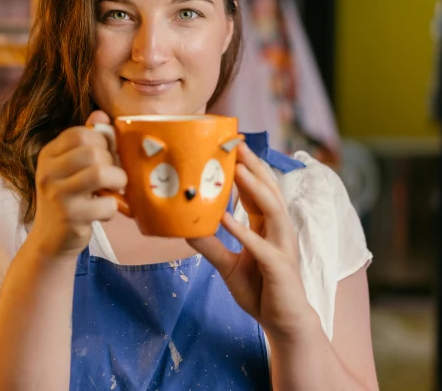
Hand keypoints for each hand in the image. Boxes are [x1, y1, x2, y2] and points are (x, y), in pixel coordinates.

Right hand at [29, 111, 126, 259]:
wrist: (50, 240)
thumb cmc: (67, 199)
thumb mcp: (69, 168)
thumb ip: (86, 141)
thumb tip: (101, 115)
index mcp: (48, 155)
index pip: (80, 132)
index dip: (102, 140)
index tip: (107, 155)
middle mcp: (48, 172)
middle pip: (92, 152)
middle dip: (112, 162)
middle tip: (114, 175)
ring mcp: (57, 195)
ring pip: (100, 173)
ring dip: (117, 181)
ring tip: (116, 189)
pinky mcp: (70, 217)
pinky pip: (106, 204)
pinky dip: (112, 208)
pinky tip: (104, 211)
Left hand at [188, 143, 316, 341]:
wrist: (282, 323)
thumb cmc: (260, 290)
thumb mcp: (227, 264)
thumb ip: (210, 245)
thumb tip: (184, 227)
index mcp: (267, 227)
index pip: (257, 191)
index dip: (246, 168)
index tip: (230, 146)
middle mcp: (278, 231)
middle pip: (268, 190)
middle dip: (254, 165)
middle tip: (237, 143)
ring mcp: (282, 247)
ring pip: (273, 209)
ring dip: (255, 188)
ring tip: (238, 169)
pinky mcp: (279, 266)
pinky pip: (260, 245)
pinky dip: (243, 230)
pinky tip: (226, 219)